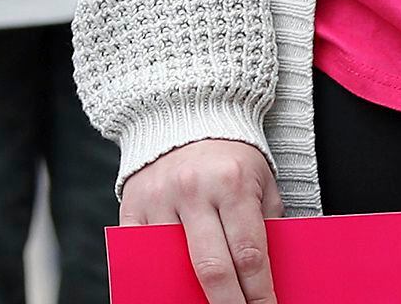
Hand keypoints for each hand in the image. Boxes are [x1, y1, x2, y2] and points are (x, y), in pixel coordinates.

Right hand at [120, 136, 278, 303]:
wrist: (184, 114)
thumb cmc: (230, 157)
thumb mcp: (261, 183)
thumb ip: (266, 226)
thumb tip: (267, 277)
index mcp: (232, 183)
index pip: (249, 254)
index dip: (259, 294)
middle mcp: (193, 189)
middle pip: (213, 267)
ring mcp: (159, 197)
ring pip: (174, 262)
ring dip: (189, 293)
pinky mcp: (133, 204)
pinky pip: (140, 250)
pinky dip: (153, 275)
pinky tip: (167, 290)